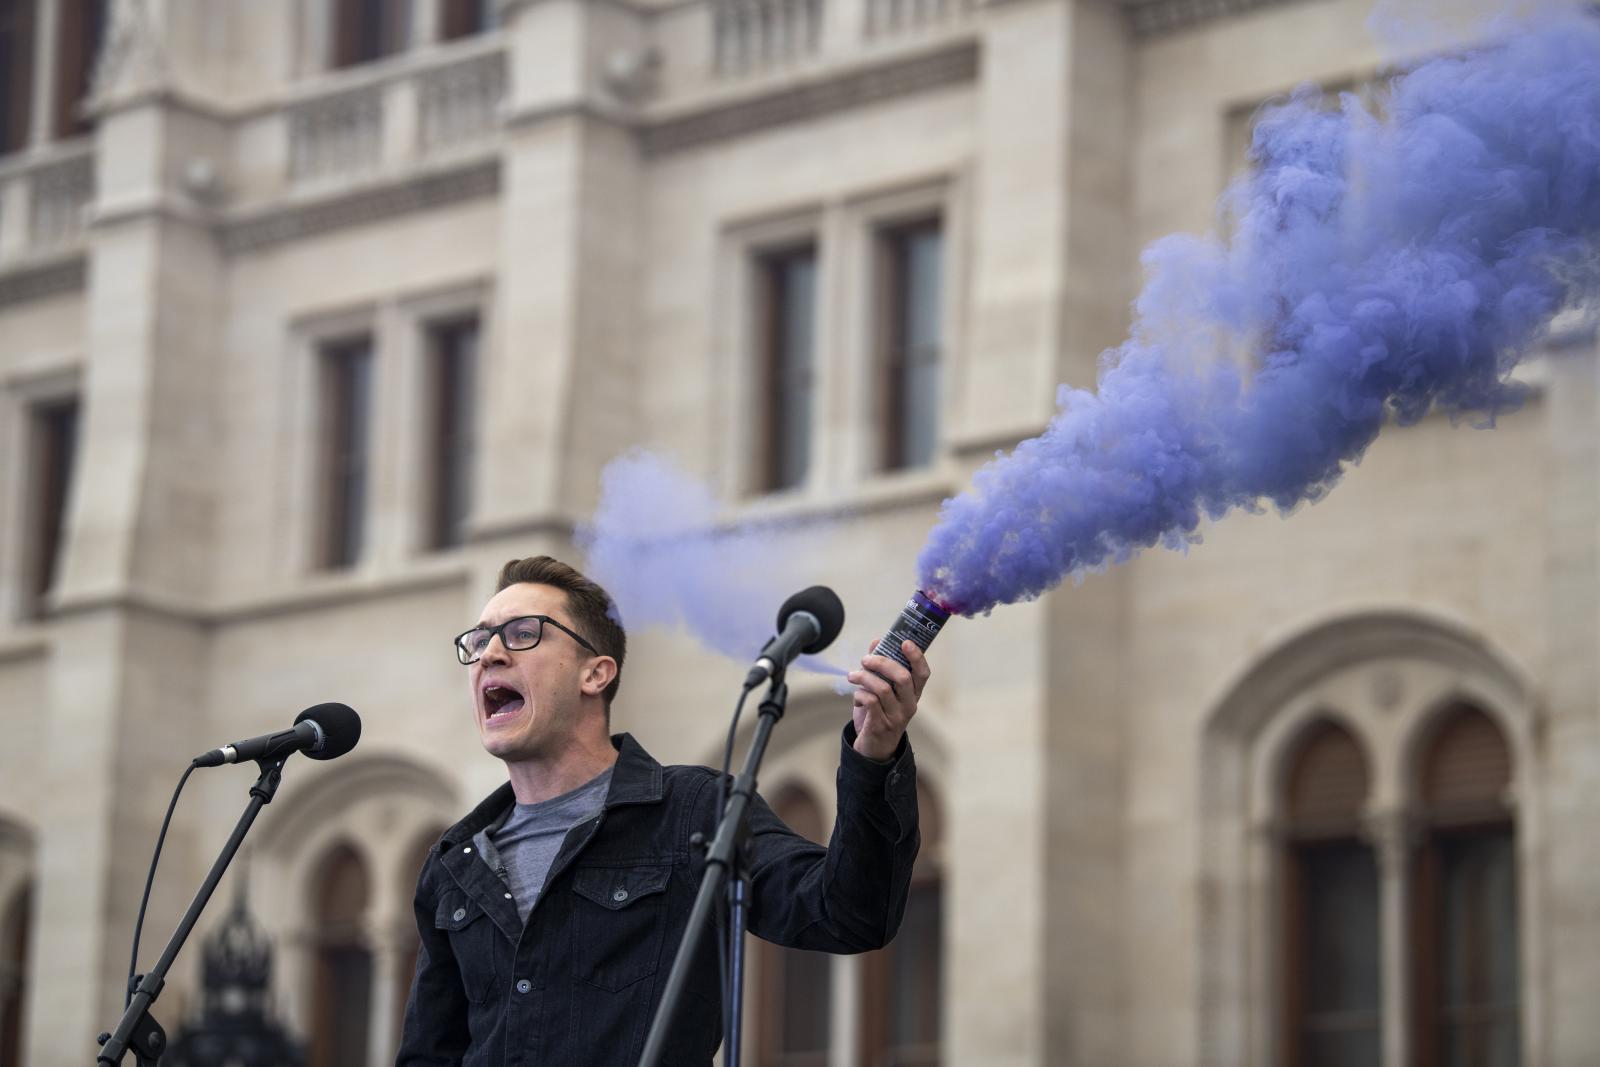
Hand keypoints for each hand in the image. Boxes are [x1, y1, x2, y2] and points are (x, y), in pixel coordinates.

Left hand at [846, 639, 930, 761]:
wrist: (874, 748)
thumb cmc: (879, 713)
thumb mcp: (883, 690)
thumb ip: (880, 667)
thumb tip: (877, 641)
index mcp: (913, 693)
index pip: (923, 673)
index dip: (917, 657)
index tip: (905, 642)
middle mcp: (909, 704)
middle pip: (902, 677)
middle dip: (882, 663)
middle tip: (866, 659)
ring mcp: (896, 716)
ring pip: (883, 688)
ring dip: (864, 677)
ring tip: (853, 676)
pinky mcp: (881, 725)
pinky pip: (871, 702)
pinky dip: (860, 694)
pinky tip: (857, 696)